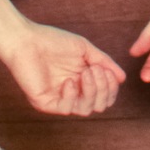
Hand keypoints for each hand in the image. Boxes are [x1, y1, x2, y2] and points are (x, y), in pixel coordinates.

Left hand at [0, 21, 124, 116]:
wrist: (27, 40)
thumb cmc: (53, 41)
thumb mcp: (85, 49)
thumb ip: (104, 62)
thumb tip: (122, 78)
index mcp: (83, 82)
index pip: (105, 96)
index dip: (111, 87)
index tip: (107, 71)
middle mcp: (73, 93)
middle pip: (99, 105)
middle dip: (104, 89)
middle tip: (96, 71)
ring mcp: (60, 99)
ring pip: (86, 110)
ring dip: (91, 91)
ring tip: (85, 73)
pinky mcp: (46, 103)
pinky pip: (66, 109)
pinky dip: (72, 95)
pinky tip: (69, 80)